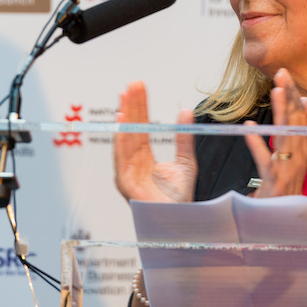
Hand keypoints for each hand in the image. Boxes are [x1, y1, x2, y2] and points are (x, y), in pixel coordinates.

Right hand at [114, 81, 196, 202]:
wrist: (179, 221)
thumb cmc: (179, 198)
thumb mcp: (186, 161)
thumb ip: (184, 137)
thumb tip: (185, 112)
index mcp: (144, 158)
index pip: (140, 126)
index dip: (139, 107)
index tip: (138, 88)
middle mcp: (133, 163)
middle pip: (131, 128)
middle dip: (131, 105)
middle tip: (132, 84)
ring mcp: (127, 172)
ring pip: (124, 138)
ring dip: (124, 116)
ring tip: (125, 96)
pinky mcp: (125, 182)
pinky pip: (121, 157)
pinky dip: (121, 138)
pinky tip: (122, 122)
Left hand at [245, 68, 306, 197]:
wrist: (280, 226)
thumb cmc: (283, 191)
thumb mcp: (292, 159)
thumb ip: (295, 132)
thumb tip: (302, 102)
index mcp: (302, 152)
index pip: (300, 118)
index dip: (293, 96)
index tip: (286, 76)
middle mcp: (299, 159)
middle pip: (296, 122)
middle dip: (290, 96)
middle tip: (282, 73)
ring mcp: (288, 171)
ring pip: (286, 136)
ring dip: (281, 112)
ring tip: (275, 91)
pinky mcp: (274, 183)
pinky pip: (265, 160)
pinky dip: (257, 143)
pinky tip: (249, 128)